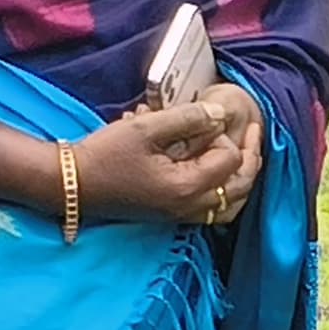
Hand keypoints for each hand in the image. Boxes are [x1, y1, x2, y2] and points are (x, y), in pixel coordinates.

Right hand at [75, 81, 263, 227]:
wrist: (73, 184)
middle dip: (251, 157)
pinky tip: (218, 173)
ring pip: (232, 205)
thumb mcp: (146, 127)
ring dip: (242, 179)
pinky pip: (213, 211)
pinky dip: (225, 193)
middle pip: (241, 187)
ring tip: (244, 154)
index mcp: (187, 186)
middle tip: (254, 131)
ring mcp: (181, 215)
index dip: (223, 135)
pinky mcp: (172, 215)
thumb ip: (188, 118)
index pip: (230, 159)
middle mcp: (190, 207)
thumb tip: (220, 114)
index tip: (205, 120)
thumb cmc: (105, 155)